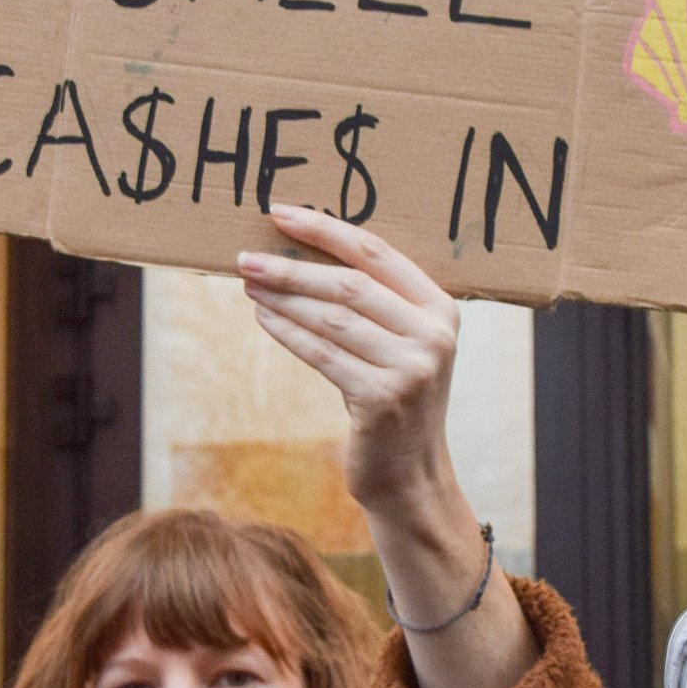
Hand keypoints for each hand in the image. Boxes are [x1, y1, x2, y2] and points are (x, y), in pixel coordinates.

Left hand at [237, 204, 460, 515]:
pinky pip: (322, 354)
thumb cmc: (393, 398)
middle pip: (349, 284)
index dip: (326, 229)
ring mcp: (411, 368)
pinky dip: (288, 332)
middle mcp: (432, 334)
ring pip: (332, 318)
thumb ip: (373, 302)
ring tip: (248, 285)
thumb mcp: (400, 344)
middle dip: (292, 267)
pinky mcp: (382, 398)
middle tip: (246, 257)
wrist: (410, 474)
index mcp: (440, 308)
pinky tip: (262, 318)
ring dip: (283, 298)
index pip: (377, 253)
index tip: (280, 213)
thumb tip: (298, 250)